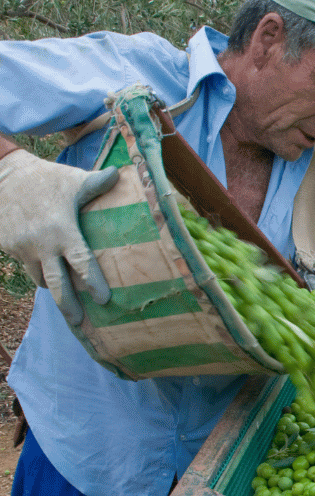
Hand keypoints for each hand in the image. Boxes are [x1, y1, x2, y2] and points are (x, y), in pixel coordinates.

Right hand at [0, 149, 119, 325]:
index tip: (104, 300)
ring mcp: (22, 247)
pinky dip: (37, 271)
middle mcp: (42, 244)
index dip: (93, 282)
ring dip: (53, 287)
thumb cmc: (45, 178)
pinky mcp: (8, 247)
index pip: (82, 262)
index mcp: (63, 230)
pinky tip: (47, 273)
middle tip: (79, 322)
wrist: (1, 175)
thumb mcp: (73, 180)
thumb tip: (121, 173)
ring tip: (65, 299)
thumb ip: (98, 183)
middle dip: (68, 305)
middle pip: (57, 283)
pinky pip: (26, 266)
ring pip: (40, 278)